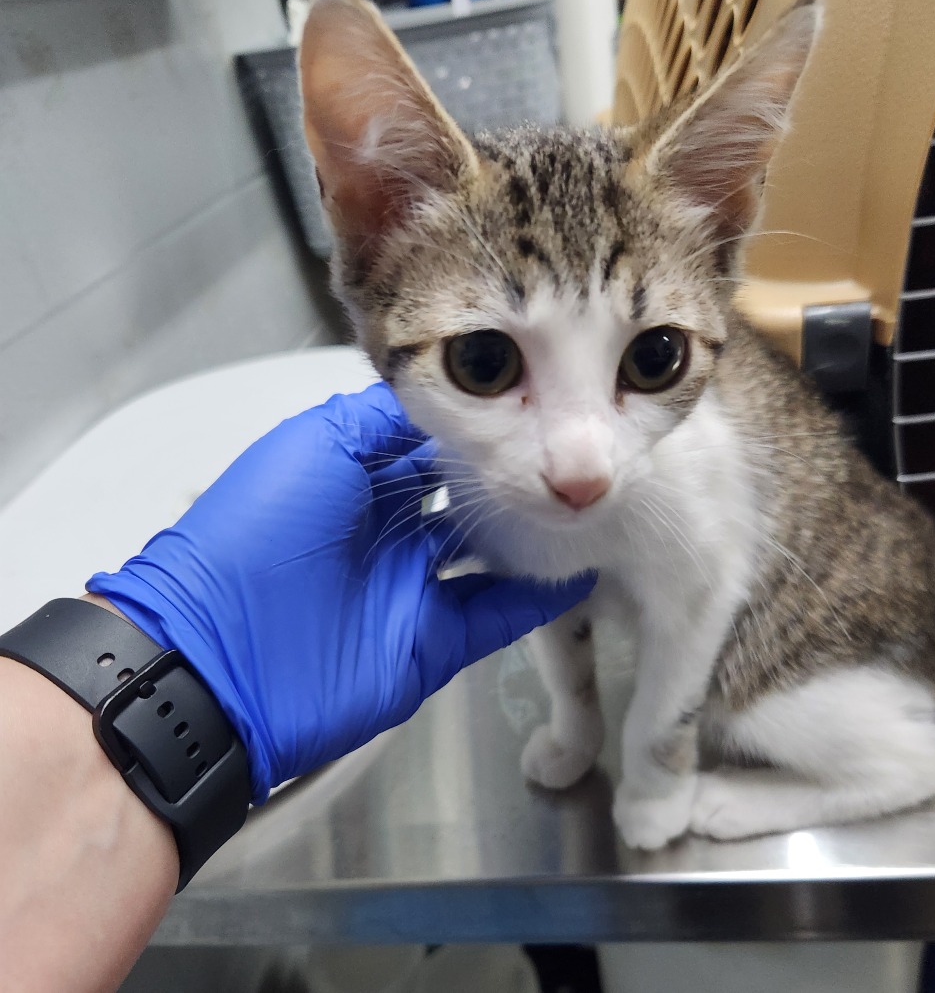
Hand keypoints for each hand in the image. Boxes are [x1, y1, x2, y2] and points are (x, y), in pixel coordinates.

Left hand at [87, 383, 592, 801]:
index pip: (430, 442)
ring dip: (530, 532)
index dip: (477, 422)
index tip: (533, 399)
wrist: (224, 661)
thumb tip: (440, 403)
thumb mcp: (314, 446)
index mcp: (355, 478)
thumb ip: (377, 418)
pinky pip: (497, 615)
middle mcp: (388, 528)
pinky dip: (539, 598)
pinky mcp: (433, 641)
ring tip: (585, 503)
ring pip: (488, 552)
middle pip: (465, 495)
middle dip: (511, 474)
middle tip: (569, 451)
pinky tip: (579, 570)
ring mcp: (413, 586)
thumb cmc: (262, 532)